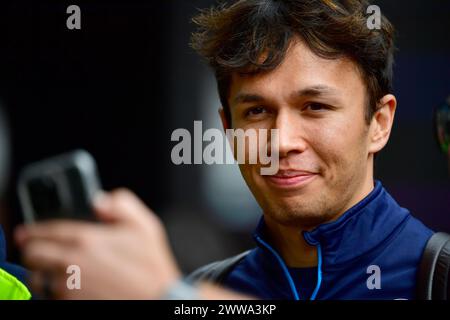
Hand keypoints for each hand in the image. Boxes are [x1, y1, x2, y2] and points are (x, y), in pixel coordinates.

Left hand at [15, 189, 180, 298]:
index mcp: (86, 239)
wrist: (158, 299)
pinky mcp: (69, 305)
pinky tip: (69, 288)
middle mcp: (71, 263)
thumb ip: (122, 204)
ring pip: (37, 278)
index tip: (27, 233)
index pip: (44, 231)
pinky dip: (53, 292)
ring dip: (42, 273)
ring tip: (56, 272)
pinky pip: (48, 297)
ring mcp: (68, 288)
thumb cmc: (151, 267)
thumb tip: (101, 200)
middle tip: (42, 252)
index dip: (32, 231)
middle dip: (35, 251)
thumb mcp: (145, 225)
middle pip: (32, 254)